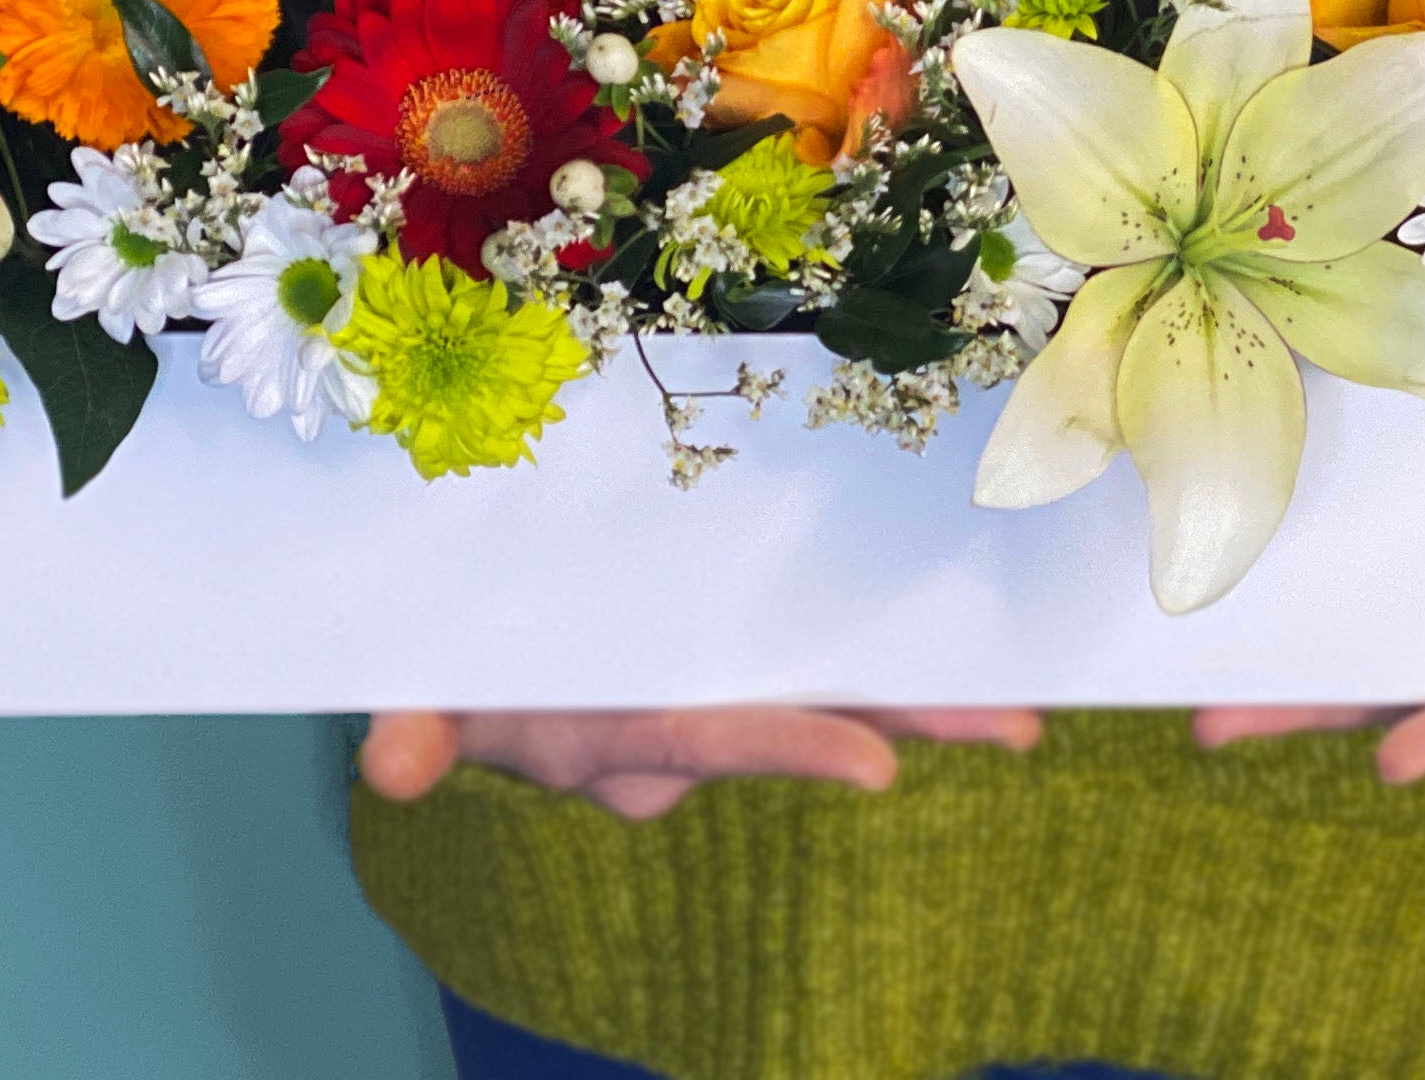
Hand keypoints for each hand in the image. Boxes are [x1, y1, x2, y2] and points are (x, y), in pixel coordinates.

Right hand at [359, 707, 1044, 820]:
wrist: (464, 673)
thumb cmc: (451, 672)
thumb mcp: (425, 699)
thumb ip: (418, 732)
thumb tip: (394, 768)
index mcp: (618, 738)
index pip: (715, 741)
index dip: (792, 748)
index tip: (876, 764)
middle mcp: (684, 734)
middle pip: (809, 723)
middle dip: (912, 726)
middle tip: (1023, 725)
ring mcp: (713, 704)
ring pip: (831, 696)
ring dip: (923, 701)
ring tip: (1030, 707)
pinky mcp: (733, 670)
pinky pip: (818, 668)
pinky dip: (885, 665)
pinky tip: (973, 657)